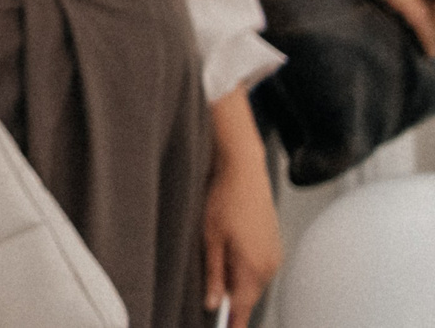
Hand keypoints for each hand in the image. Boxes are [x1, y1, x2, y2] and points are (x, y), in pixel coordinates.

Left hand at [204, 91, 281, 319]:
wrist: (244, 171)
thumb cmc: (224, 200)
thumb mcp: (209, 239)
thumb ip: (213, 274)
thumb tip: (213, 303)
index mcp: (253, 268)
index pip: (243, 307)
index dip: (233, 323)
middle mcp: (269, 265)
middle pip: (247, 296)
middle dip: (231, 301)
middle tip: (211, 304)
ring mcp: (274, 255)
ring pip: (252, 281)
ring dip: (235, 282)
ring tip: (215, 272)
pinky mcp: (273, 245)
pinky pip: (257, 267)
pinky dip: (242, 269)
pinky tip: (227, 255)